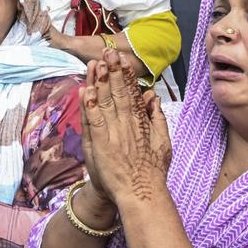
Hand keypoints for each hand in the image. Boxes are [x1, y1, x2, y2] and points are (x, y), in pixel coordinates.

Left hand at [79, 50, 170, 207]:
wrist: (140, 195)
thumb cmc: (151, 171)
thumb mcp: (162, 142)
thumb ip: (157, 118)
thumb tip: (153, 98)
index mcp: (141, 123)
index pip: (132, 94)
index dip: (125, 75)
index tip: (121, 60)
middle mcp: (127, 126)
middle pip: (118, 94)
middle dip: (112, 72)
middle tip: (107, 53)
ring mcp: (113, 135)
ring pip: (104, 104)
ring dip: (99, 83)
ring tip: (95, 65)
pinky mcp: (100, 145)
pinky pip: (93, 122)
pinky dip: (89, 106)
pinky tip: (85, 91)